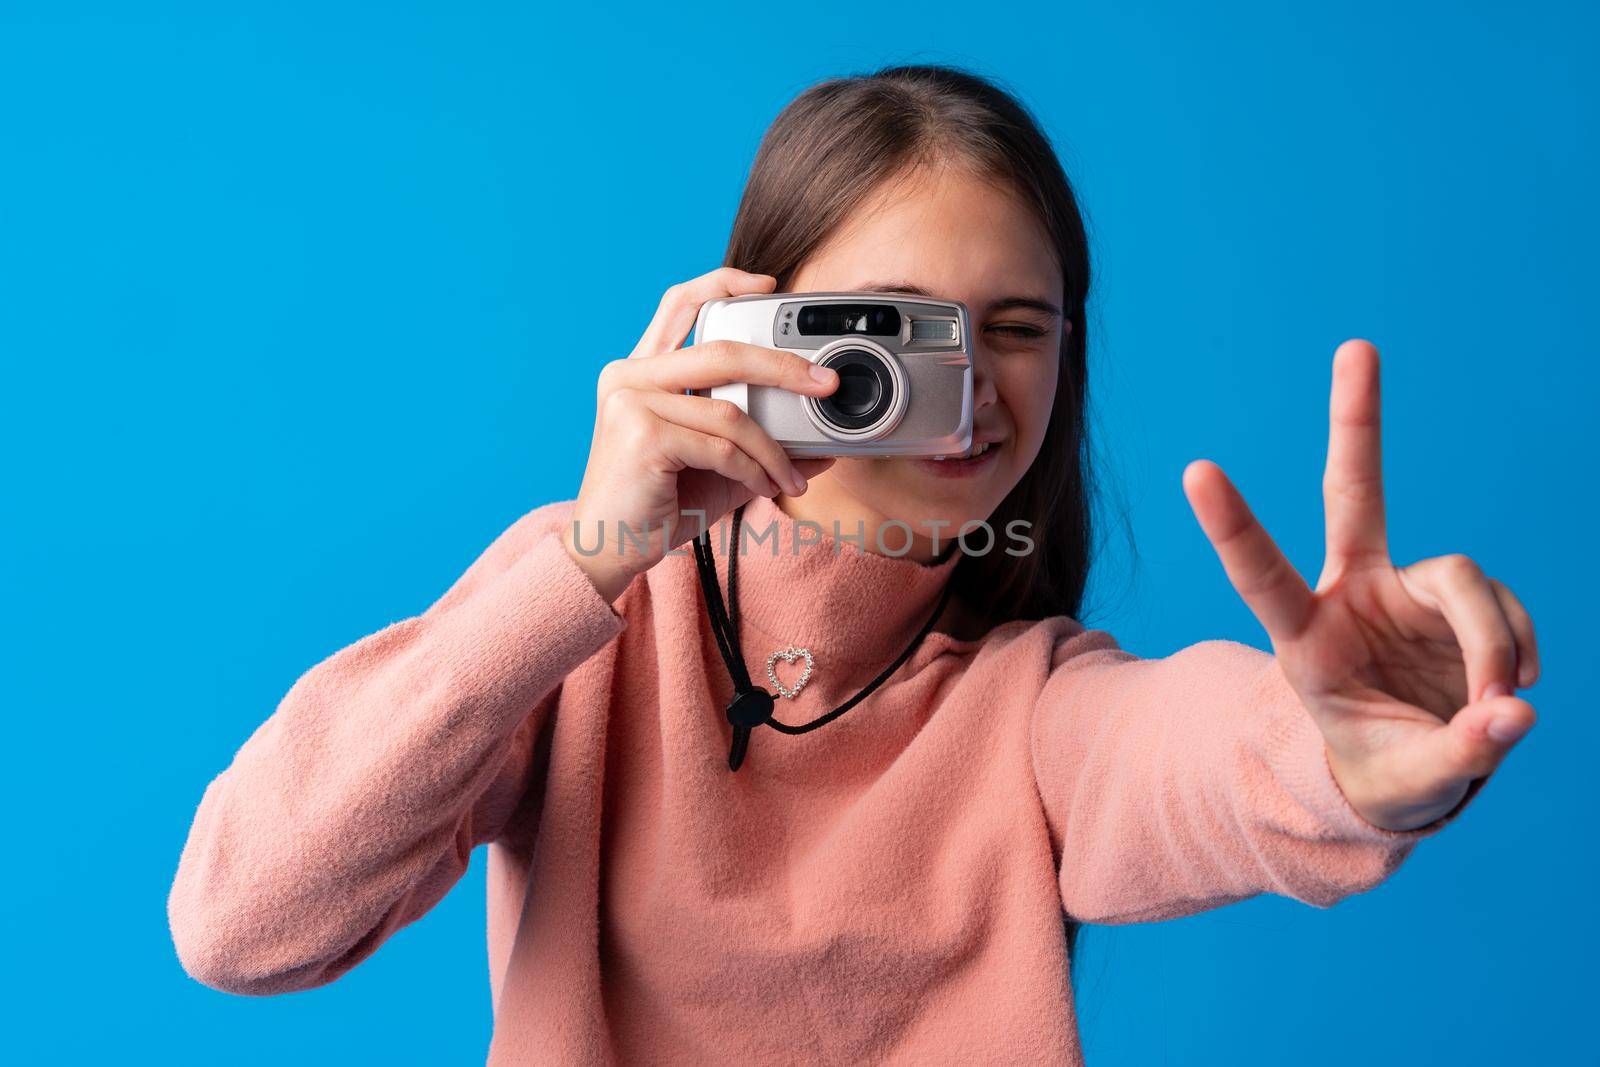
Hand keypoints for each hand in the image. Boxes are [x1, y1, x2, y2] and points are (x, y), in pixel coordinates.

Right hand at [563, 267, 839, 601]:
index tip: (770, 286)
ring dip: (772, 450)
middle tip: (825, 384)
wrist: (607, 551)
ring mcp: (631, 402)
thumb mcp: (717, 470)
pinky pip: (721, 446)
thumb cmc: (657, 506)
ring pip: (730, 412)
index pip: (680, 304)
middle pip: (721, 351)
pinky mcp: (643, 435)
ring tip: (790, 477)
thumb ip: (760, 450)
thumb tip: (821, 448)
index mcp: (640, 371)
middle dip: (783, 366)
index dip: (724, 283)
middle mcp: (629, 377)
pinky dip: (754, 470)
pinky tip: (765, 489)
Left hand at [1183, 340, 1538, 830]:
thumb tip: (1513, 714)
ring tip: (1498, 705)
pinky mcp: (1461, 600)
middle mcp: (1354, 595)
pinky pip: (1505, 609)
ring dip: (1493, 642)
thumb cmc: (1384, 771)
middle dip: (1359, 422)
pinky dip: (1518, 651)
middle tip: (1358, 346)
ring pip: (1464, 580)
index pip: (1262, 577)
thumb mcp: (1406, 784)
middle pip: (1355, 495)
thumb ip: (1455, 755)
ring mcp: (1410, 590)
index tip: (1196, 469)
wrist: (1413, 771)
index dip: (1233, 526)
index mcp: (1305, 639)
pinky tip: (1509, 692)